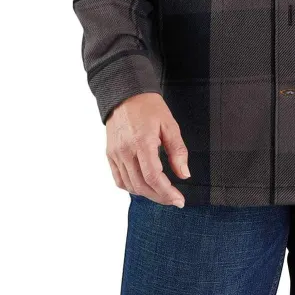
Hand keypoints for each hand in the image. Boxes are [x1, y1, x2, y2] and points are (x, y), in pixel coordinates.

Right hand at [105, 93, 190, 207]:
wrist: (125, 94)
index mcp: (142, 142)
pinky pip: (119, 180)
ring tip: (162, 193)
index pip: (153, 177)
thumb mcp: (170, 124)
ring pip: (130, 186)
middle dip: (160, 197)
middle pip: (142, 186)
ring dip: (147, 194)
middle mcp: (126, 151)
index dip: (167, 192)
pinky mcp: (110, 155)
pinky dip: (132, 188)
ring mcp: (116, 154)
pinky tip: (144, 186)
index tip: (179, 200)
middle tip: (174, 199)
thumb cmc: (149, 107)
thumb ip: (177, 151)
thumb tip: (184, 174)